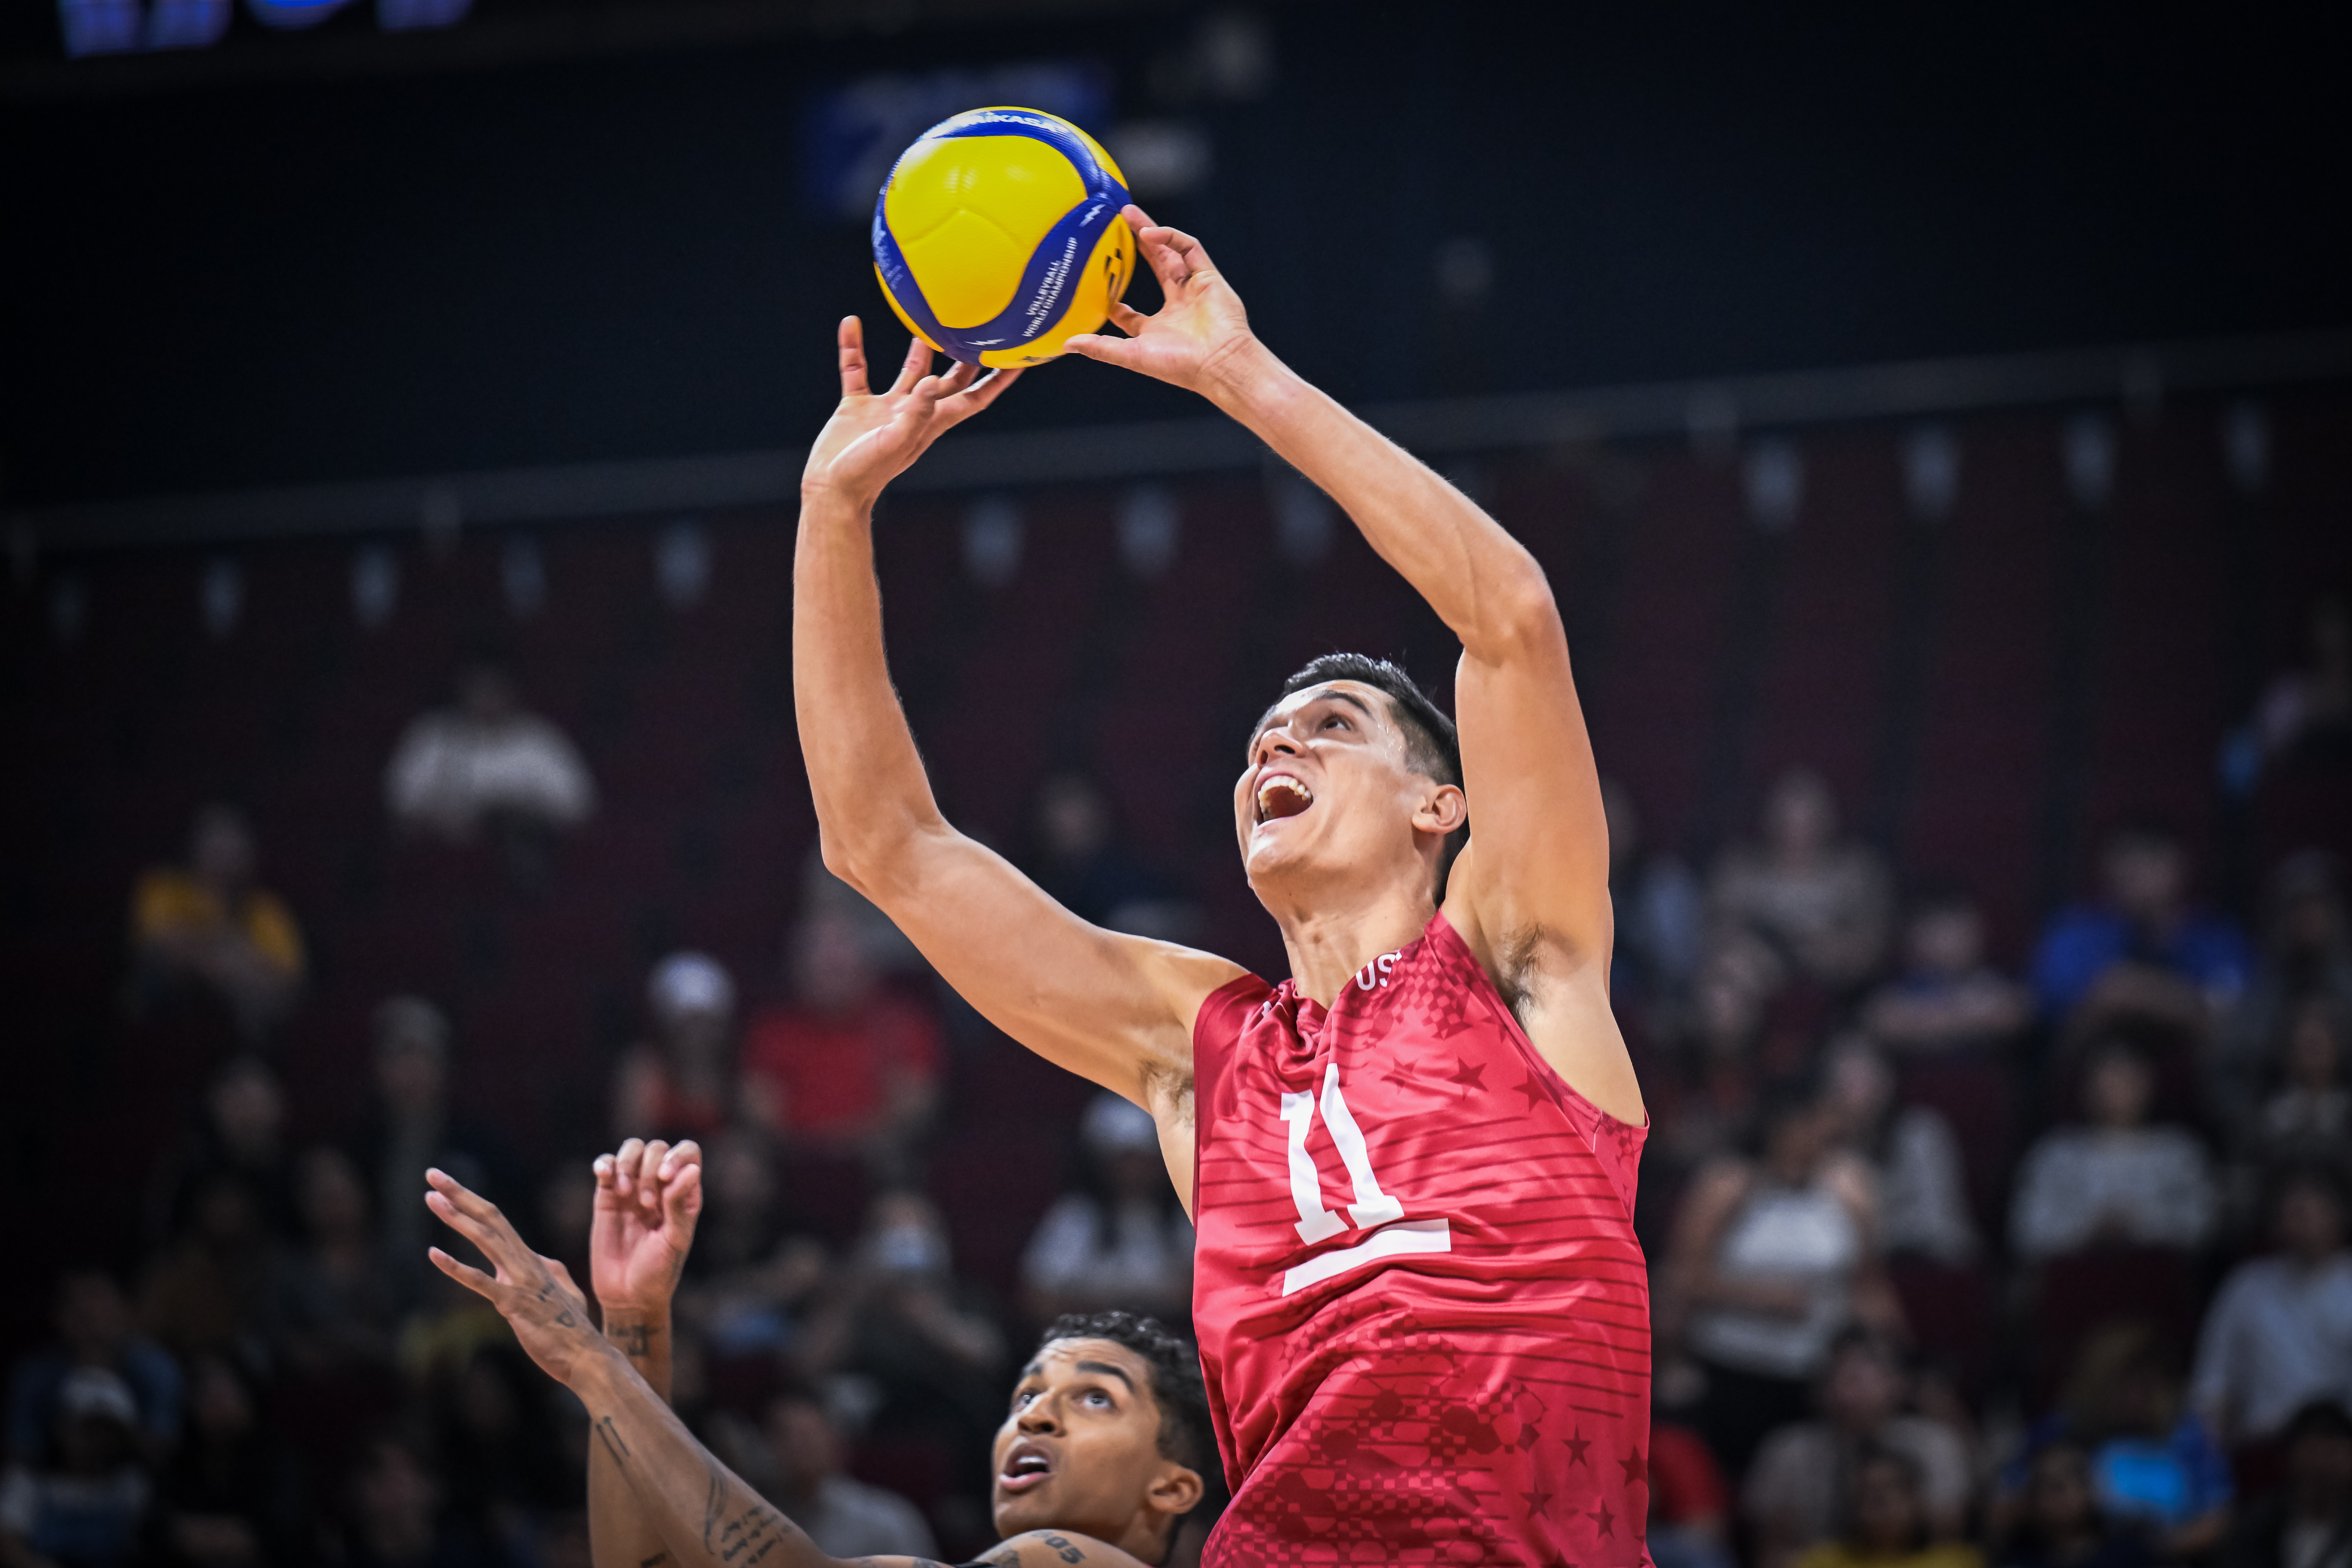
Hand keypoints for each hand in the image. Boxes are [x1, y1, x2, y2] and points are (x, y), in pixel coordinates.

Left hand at [424, 1168, 605, 1386]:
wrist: (586, 1356)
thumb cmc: (572, 1327)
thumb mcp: (564, 1291)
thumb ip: (552, 1272)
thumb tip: (542, 1260)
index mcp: (532, 1259)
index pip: (497, 1220)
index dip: (470, 1200)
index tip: (445, 1185)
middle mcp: (526, 1262)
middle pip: (490, 1218)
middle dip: (461, 1194)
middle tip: (433, 1173)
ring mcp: (521, 1281)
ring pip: (486, 1240)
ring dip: (457, 1218)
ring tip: (431, 1199)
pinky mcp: (514, 1304)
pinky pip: (482, 1282)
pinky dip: (457, 1267)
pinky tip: (434, 1255)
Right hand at [590, 1138, 701, 1317]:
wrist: (627, 1295)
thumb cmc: (659, 1271)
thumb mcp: (675, 1239)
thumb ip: (680, 1204)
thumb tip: (693, 1169)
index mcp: (684, 1193)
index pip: (687, 1153)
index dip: (677, 1156)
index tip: (664, 1178)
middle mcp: (660, 1186)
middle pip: (657, 1148)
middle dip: (650, 1168)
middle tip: (646, 1204)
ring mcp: (632, 1189)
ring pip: (632, 1149)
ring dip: (628, 1164)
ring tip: (626, 1194)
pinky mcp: (607, 1197)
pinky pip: (606, 1166)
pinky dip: (605, 1163)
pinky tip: (603, 1174)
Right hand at [801, 318, 1019, 504]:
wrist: (832, 489)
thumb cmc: (867, 473)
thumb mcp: (895, 442)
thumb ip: (917, 412)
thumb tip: (936, 380)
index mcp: (932, 422)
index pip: (974, 398)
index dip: (997, 380)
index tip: (1017, 358)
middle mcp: (914, 412)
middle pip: (949, 380)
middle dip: (965, 358)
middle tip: (978, 328)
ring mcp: (887, 408)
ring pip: (909, 371)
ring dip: (919, 349)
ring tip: (925, 320)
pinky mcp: (858, 405)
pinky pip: (856, 369)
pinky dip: (853, 346)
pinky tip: (851, 322)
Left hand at [1064, 206, 1256, 396]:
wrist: (1219, 363)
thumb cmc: (1181, 366)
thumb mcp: (1132, 355)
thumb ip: (1101, 347)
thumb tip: (1068, 344)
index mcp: (1160, 328)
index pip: (1132, 312)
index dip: (1115, 300)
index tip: (1097, 287)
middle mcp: (1178, 305)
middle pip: (1153, 267)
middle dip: (1134, 246)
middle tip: (1114, 224)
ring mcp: (1193, 289)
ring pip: (1170, 251)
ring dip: (1149, 232)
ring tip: (1128, 214)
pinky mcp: (1208, 276)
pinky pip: (1189, 248)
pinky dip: (1170, 237)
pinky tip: (1149, 233)